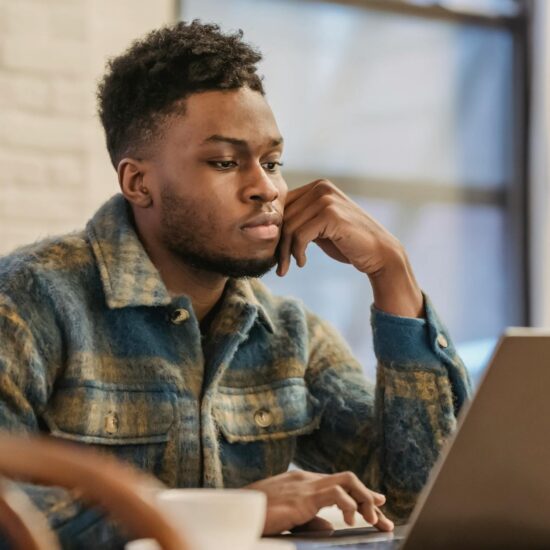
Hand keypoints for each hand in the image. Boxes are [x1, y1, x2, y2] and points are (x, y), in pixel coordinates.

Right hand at [245, 469, 393, 534]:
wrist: (237, 513)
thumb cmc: (258, 517)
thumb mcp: (290, 519)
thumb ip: (311, 520)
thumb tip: (332, 527)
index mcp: (303, 484)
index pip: (338, 484)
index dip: (360, 494)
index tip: (378, 504)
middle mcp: (307, 479)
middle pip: (348, 479)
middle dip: (368, 497)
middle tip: (382, 518)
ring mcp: (305, 485)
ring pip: (347, 481)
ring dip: (364, 501)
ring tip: (374, 521)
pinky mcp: (303, 496)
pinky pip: (335, 493)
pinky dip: (349, 505)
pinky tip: (350, 520)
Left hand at [277, 179, 423, 317]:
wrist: (379, 253)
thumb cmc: (347, 243)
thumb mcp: (320, 227)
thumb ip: (301, 220)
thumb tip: (270, 227)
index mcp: (318, 186)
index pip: (283, 205)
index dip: (276, 229)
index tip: (276, 251)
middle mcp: (321, 187)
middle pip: (284, 216)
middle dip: (279, 243)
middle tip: (280, 264)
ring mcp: (326, 199)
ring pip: (289, 227)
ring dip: (286, 251)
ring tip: (289, 266)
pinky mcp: (330, 214)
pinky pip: (300, 235)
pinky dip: (297, 252)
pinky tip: (302, 263)